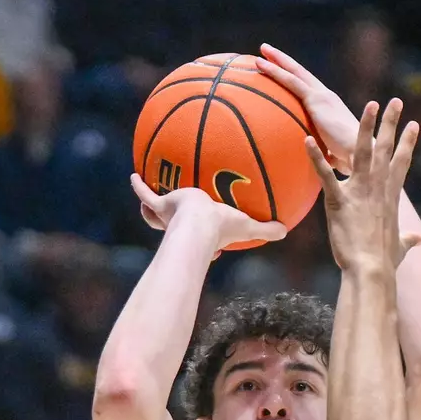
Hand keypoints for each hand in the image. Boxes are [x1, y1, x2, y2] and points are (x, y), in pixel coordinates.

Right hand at [127, 174, 284, 253]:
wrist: (199, 223)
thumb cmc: (222, 227)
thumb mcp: (247, 226)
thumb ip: (266, 229)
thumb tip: (287, 231)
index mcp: (204, 232)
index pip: (207, 240)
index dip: (212, 244)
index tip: (216, 244)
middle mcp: (184, 226)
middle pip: (176, 228)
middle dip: (175, 225)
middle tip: (175, 216)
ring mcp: (170, 216)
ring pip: (155, 214)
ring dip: (151, 209)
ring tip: (147, 198)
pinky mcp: (161, 205)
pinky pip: (146, 195)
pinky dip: (139, 187)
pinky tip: (133, 176)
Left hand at [257, 45, 358, 168]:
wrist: (361, 153)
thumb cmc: (348, 159)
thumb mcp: (331, 152)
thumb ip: (322, 151)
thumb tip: (316, 161)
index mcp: (329, 107)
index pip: (308, 87)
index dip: (295, 77)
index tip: (282, 69)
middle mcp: (325, 97)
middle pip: (301, 74)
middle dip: (284, 61)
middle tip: (267, 50)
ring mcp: (321, 96)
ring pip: (294, 73)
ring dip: (277, 60)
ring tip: (262, 50)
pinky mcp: (316, 100)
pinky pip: (291, 81)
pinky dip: (275, 71)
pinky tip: (261, 64)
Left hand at [306, 99, 420, 271]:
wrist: (371, 271)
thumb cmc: (384, 263)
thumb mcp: (400, 248)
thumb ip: (408, 240)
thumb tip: (419, 240)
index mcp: (391, 196)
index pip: (402, 163)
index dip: (408, 143)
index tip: (414, 124)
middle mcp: (378, 188)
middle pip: (386, 149)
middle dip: (391, 123)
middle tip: (396, 101)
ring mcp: (360, 192)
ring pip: (362, 152)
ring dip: (364, 127)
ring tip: (369, 105)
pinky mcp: (339, 201)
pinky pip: (325, 175)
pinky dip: (315, 157)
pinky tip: (307, 140)